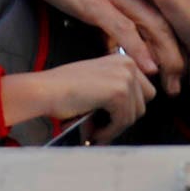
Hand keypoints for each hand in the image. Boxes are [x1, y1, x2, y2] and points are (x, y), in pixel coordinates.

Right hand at [9, 0, 185, 93]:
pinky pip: (121, 27)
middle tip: (183, 82)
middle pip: (164, 22)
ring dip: (165, 57)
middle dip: (177, 55)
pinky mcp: (93, 1)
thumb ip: (105, 15)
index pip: (162, 13)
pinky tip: (148, 68)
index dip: (176, 40)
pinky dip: (137, 48)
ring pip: (150, 26)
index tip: (183, 66)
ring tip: (174, 82)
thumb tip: (110, 43)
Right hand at [26, 54, 156, 144]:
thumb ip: (117, 92)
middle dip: (123, 119)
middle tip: (103, 128)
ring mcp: (125, 77)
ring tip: (96, 130)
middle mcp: (128, 64)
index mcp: (123, 59)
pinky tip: (94, 131)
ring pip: (135, 115)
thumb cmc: (64, 89)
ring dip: (115, 127)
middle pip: (143, 103)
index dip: (127, 109)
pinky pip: (123, 121)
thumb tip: (131, 116)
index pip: (143, 92)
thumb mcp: (98, 83)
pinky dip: (109, 131)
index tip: (111, 120)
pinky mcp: (118, 92)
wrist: (45, 90)